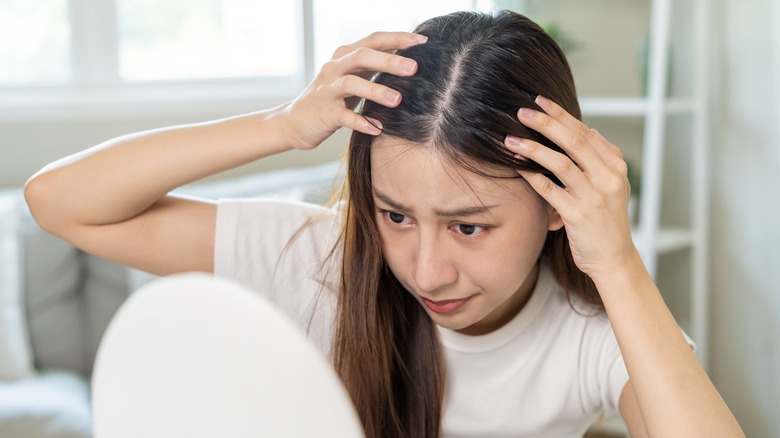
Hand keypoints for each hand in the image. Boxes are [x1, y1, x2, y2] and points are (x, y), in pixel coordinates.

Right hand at [280, 31, 426, 150]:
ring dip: (375, 90)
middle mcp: (334, 68)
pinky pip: (343, 116)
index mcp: (345, 57)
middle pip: (362, 56)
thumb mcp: (353, 78)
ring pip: (350, 83)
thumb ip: (374, 68)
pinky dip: (360, 121)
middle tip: (414, 68)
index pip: (373, 40)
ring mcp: (327, 90)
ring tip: (397, 100)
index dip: (397, 39)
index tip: (422, 42)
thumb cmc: (332, 99)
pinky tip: (376, 128)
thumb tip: (409, 59)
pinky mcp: (324, 113)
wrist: (295, 122)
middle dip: (389, 61)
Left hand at [504, 96, 637, 279]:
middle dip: (546, 123)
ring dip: (533, 149)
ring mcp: (594, 197)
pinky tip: (516, 167)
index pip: (586, 133)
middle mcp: (608, 179)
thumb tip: (587, 130)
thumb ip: (601, 158)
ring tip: (510, 139)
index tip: (540, 101)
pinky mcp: (578, 215)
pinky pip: (550, 190)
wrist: (613, 258)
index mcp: (615, 167)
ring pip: (561, 163)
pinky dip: (532, 177)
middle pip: (574, 142)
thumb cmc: (606, 221)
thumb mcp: (612, 186)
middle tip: (522, 111)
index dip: (562, 115)